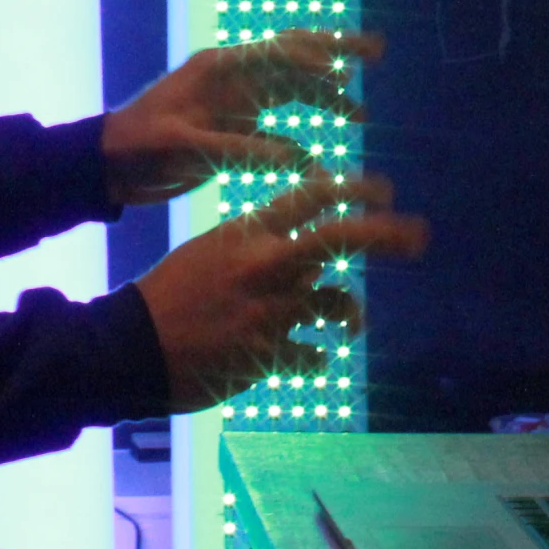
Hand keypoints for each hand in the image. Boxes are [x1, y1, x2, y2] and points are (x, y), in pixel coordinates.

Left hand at [101, 28, 380, 207]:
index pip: (277, 50)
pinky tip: (321, 154)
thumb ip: (240, 150)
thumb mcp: (185, 146)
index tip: (349, 64)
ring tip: (359, 114)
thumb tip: (299, 157)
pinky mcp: (233, 125)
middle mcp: (232, 76)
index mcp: (218, 68)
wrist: (105, 167)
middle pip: (293, 56)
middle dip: (335, 51)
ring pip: (291, 88)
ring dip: (324, 96)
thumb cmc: (137, 148)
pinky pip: (277, 122)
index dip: (315, 54)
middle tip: (376, 51)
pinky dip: (301, 133)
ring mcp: (234, 99)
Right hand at [136, 173, 427, 409]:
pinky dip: (317, 358)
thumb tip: (298, 238)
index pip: (312, 195)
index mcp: (250, 233)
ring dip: (350, 312)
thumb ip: (257, 241)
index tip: (384, 190)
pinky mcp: (266, 356)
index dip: (354, 188)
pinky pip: (312, 356)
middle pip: (341, 237)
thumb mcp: (211, 248)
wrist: (128, 346)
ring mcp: (269, 311)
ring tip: (352, 324)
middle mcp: (266, 265)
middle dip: (388, 233)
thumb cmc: (170, 292)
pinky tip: (312, 360)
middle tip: (419, 235)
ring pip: (336, 301)